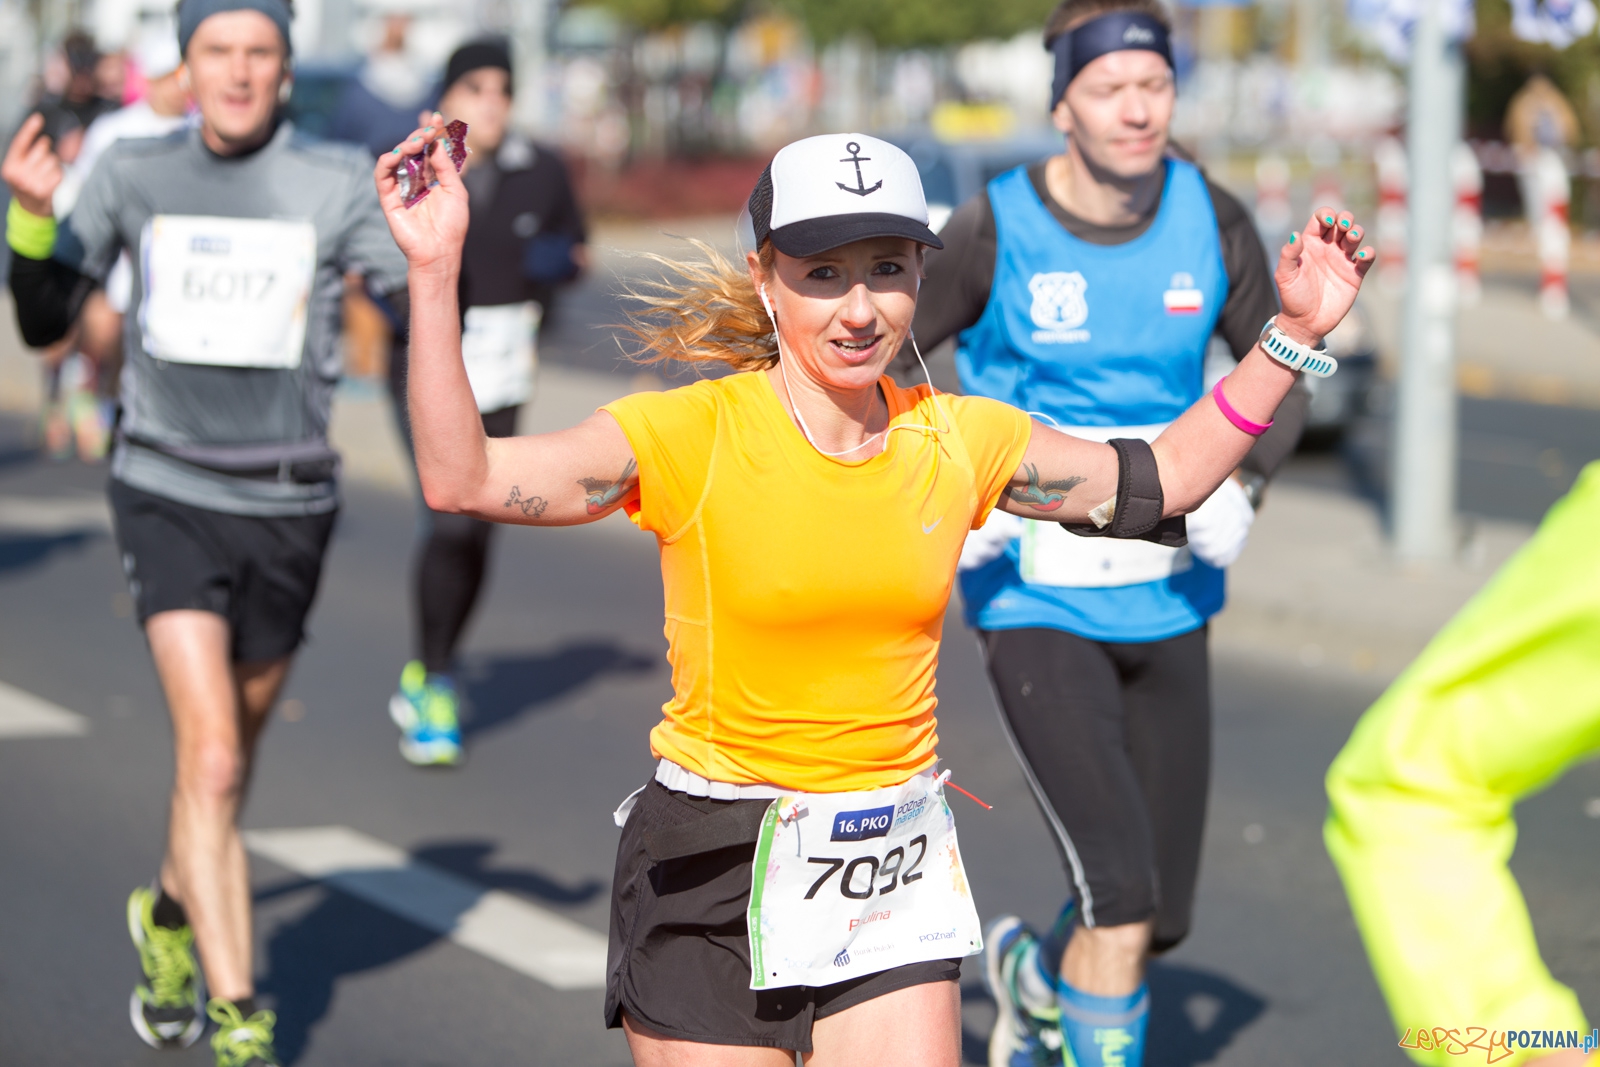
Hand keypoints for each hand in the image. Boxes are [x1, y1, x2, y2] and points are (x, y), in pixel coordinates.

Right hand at [2, 114, 64, 217]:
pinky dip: (59, 175)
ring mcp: (30, 183)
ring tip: (45, 176)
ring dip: (53, 165)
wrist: (31, 211)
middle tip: (42, 164)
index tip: (38, 118)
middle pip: (41, 150)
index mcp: (10, 166)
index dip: (29, 129)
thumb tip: (43, 139)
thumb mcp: (20, 170)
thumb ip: (27, 155)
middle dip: (46, 153)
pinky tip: (52, 182)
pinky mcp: (43, 191)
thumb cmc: (27, 185)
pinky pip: (59, 173)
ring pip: (52, 161)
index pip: (20, 143)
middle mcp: (17, 174)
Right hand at [373, 115, 468, 278]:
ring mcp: (401, 188)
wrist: (439, 252)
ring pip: (397, 158)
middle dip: (420, 136)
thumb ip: (445, 166)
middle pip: (413, 150)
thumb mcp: (456, 191)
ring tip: (417, 140)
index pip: (429, 150)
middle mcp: (416, 181)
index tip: (437, 116)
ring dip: (406, 145)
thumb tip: (436, 142)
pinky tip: (398, 153)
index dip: (431, 133)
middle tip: (428, 128)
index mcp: (433, 179)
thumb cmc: (451, 226)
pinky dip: (387, 161)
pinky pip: (382, 175)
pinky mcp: (388, 198)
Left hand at [1274, 207, 1374, 345]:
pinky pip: (1367, 258)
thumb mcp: (1285, 276)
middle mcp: (1328, 248)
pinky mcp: (1355, 274)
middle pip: (1342, 223)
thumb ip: (1288, 255)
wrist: (1305, 322)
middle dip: (1346, 218)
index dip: (1326, 215)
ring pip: (1355, 236)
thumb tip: (1295, 234)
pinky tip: (1362, 256)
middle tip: (1343, 227)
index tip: (1327, 224)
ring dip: (1357, 232)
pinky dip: (1369, 253)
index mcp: (1310, 244)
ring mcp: (1342, 260)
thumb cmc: (1292, 298)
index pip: (1321, 219)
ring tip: (1351, 239)